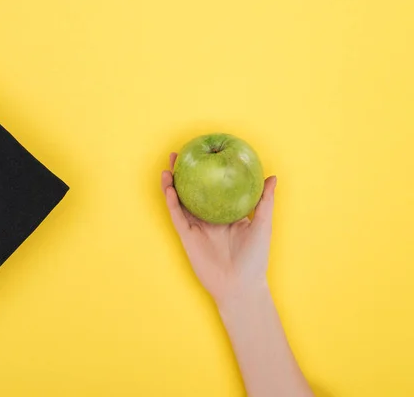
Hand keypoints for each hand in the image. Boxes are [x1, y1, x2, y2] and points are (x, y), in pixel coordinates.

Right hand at [161, 152, 276, 303]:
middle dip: (184, 174)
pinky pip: (177, 216)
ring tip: (168, 168)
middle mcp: (208, 218)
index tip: (204, 154)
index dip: (206, 172)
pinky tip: (170, 189)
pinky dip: (172, 202)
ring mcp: (196, 227)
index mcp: (225, 214)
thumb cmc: (255, 258)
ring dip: (172, 185)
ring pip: (180, 201)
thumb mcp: (263, 225)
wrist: (240, 286)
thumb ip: (265, 201)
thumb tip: (271, 176)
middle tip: (180, 154)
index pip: (213, 188)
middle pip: (192, 191)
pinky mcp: (187, 237)